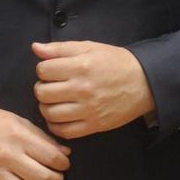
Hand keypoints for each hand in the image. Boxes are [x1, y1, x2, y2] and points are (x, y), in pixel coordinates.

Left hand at [32, 41, 155, 138]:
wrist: (143, 82)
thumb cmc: (115, 62)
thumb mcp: (90, 48)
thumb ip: (60, 49)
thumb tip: (36, 48)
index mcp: (81, 67)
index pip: (43, 70)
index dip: (44, 69)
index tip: (52, 71)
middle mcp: (82, 89)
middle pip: (42, 93)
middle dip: (42, 88)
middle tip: (52, 86)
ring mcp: (88, 110)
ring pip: (50, 114)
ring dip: (46, 107)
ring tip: (55, 101)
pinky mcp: (94, 126)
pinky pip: (64, 131)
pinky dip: (56, 126)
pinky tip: (60, 117)